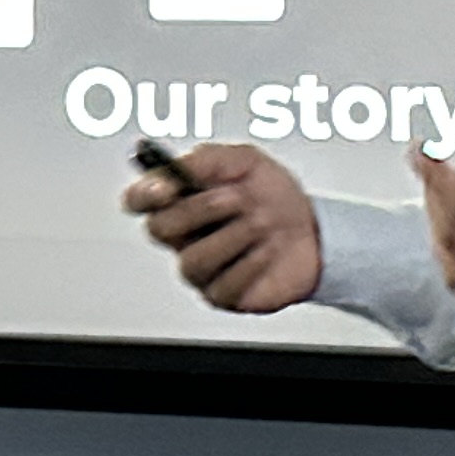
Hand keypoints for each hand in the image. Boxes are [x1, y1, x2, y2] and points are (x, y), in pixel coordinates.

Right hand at [123, 142, 322, 315]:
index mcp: (180, 200)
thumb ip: (207, 160)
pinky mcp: (222, 295)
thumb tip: (176, 167)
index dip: (143, 194)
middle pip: (161, 229)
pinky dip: (251, 263)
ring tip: (262, 223)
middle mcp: (184, 236)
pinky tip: (268, 250)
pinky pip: (223, 285)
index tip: (164, 187)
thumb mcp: (246, 161)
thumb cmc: (275, 197)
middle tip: (236, 197)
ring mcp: (201, 269)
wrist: (315, 232)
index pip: (139, 200)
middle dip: (200, 210)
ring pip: (193, 260)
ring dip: (233, 237)